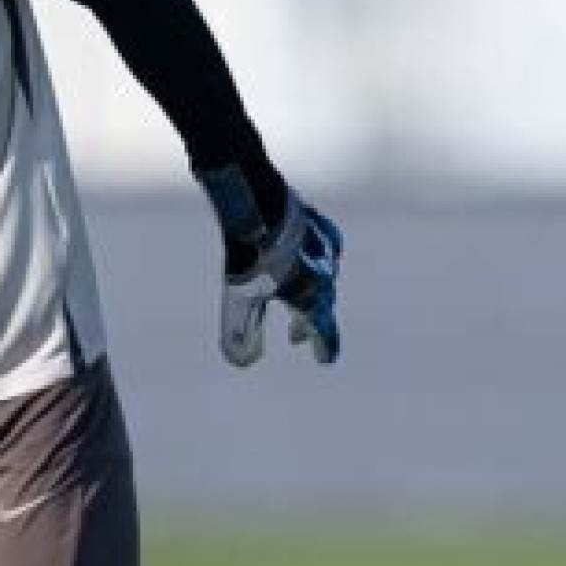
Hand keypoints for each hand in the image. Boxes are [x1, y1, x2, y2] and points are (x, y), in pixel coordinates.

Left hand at [219, 197, 343, 367]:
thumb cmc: (251, 255)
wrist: (258, 204)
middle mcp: (325, 274)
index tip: (325, 360)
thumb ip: (242, 332)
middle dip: (307, 324)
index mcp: (312, 295)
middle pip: (320, 304)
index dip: (324, 345)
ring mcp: (325, 246)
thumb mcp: (239, 299)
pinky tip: (311, 256)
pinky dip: (316, 259)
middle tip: (294, 338)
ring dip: (312, 292)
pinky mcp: (317, 223)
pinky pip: (324, 246)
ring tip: (299, 300)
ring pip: (323, 276)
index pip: (322, 328)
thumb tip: (244, 362)